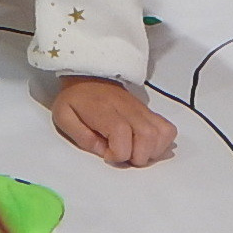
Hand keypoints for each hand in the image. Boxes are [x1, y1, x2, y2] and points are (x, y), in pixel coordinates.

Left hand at [53, 77, 176, 166]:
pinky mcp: (149, 112)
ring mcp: (141, 110)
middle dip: (138, 156)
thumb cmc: (76, 99)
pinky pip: (168, 128)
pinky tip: (147, 146)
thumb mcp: (64, 116)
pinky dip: (162, 142)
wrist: (88, 76)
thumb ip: (80, 136)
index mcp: (104, 110)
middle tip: (124, 156)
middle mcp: (128, 109)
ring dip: (151, 151)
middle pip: (148, 136)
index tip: (107, 154)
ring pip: (162, 133)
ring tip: (135, 152)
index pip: (122, 135)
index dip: (117, 153)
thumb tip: (102, 151)